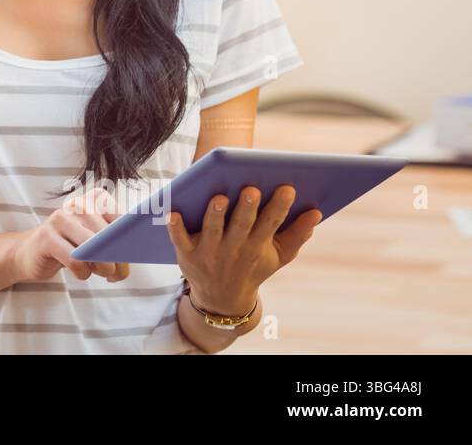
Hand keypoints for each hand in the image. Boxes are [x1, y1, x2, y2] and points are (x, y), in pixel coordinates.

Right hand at [11, 186, 130, 282]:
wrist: (31, 254)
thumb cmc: (71, 248)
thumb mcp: (94, 240)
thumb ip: (114, 242)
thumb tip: (133, 254)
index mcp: (94, 200)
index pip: (121, 218)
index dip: (130, 241)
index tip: (132, 257)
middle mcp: (77, 204)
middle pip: (108, 235)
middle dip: (117, 260)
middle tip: (116, 274)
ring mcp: (59, 219)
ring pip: (92, 247)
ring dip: (102, 267)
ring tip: (100, 273)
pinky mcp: (46, 237)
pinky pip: (74, 260)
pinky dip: (83, 273)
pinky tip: (81, 272)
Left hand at [165, 184, 321, 313]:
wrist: (222, 299)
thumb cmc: (253, 267)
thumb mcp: (278, 257)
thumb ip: (297, 235)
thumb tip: (316, 213)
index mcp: (258, 246)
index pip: (271, 224)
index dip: (279, 207)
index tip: (288, 188)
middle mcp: (234, 249)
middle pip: (241, 225)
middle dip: (247, 208)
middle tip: (252, 189)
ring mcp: (210, 252)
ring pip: (212, 230)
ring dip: (215, 215)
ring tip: (220, 197)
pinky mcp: (186, 254)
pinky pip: (180, 239)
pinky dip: (175, 227)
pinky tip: (173, 213)